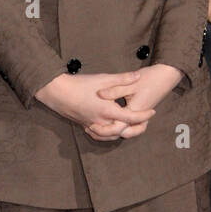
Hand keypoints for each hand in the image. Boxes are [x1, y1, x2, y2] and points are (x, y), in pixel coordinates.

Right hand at [34, 72, 154, 135]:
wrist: (57, 92)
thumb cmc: (81, 84)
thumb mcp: (104, 79)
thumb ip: (122, 78)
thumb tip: (138, 76)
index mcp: (107, 110)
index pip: (131, 117)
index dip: (144, 116)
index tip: (153, 112)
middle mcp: (101, 121)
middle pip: (123, 130)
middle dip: (136, 127)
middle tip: (145, 120)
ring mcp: (92, 125)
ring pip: (111, 136)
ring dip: (123, 132)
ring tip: (132, 125)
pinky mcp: (84, 126)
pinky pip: (100, 136)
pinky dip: (109, 135)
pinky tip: (113, 130)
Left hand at [88, 64, 184, 140]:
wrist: (168, 74)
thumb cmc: (151, 77)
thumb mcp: (131, 83)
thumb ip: (115, 89)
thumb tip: (99, 94)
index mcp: (135, 110)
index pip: (118, 125)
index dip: (103, 127)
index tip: (91, 124)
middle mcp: (140, 116)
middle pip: (124, 132)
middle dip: (109, 133)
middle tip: (93, 129)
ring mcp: (143, 114)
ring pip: (130, 129)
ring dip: (117, 130)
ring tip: (101, 126)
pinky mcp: (144, 110)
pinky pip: (133, 124)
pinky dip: (124, 125)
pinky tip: (113, 118)